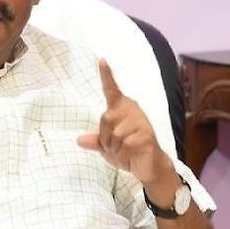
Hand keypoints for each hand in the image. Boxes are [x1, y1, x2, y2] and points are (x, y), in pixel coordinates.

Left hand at [77, 59, 172, 183]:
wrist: (150, 168)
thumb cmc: (130, 154)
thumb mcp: (108, 148)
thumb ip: (96, 142)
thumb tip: (79, 139)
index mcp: (122, 110)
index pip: (112, 91)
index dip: (107, 76)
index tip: (101, 60)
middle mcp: (132, 111)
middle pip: (106, 120)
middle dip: (106, 140)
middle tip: (118, 147)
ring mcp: (140, 121)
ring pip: (114, 134)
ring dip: (115, 148)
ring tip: (127, 151)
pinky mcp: (146, 134)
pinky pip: (124, 143)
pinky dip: (124, 153)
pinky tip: (133, 154)